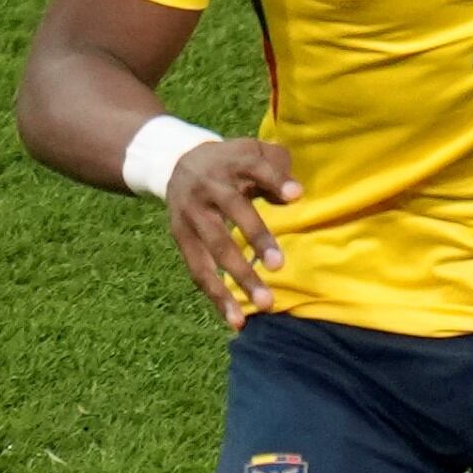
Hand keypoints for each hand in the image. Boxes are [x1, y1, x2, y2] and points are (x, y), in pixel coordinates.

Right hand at [164, 139, 300, 326]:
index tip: (296, 196)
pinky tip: (237, 321)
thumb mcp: (253, 151)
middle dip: (256, 238)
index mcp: (233, 163)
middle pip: (234, 212)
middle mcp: (209, 188)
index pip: (256, 169)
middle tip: (280, 265)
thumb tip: (293, 195)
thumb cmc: (232, 162)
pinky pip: (199, 272)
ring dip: (239, 278)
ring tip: (265, 304)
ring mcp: (192, 215)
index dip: (275, 181)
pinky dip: (217, 297)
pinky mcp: (181, 238)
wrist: (176, 162)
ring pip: (214, 249)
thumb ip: (275, 167)